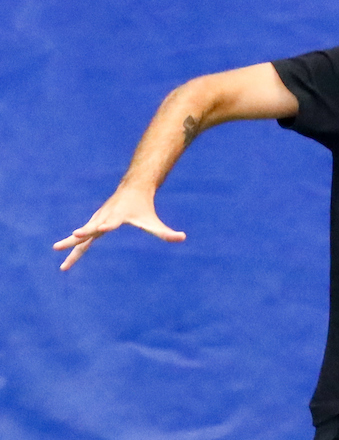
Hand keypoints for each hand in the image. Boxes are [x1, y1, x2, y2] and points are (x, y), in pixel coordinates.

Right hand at [53, 183, 184, 269]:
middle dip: (73, 239)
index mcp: (116, 218)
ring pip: (81, 235)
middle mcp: (103, 218)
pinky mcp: (95, 222)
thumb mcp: (154, 221)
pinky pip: (82, 235)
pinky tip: (66, 251)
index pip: (106, 225)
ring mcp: (97, 220)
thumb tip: (183, 238)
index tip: (87, 231)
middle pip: (86, 232)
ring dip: (68, 243)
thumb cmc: (144, 207)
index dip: (98, 228)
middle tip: (57, 248)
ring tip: (56, 251)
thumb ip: (166, 232)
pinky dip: (73, 243)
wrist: (133, 188)